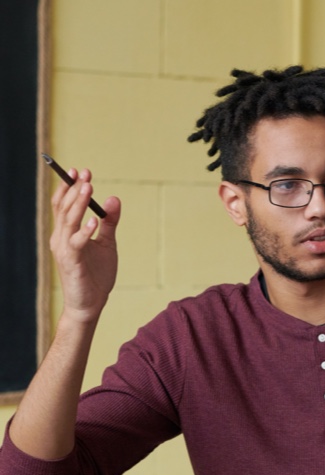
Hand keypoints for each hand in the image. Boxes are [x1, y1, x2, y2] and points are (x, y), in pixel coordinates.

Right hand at [49, 167, 119, 323]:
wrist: (90, 303)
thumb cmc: (96, 275)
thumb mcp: (107, 244)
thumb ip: (110, 222)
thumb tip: (114, 199)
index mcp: (67, 233)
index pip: (64, 205)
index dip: (69, 187)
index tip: (80, 171)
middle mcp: (61, 238)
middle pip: (64, 208)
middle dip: (74, 189)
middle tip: (85, 174)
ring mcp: (64, 250)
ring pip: (68, 221)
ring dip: (78, 204)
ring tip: (88, 188)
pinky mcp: (72, 262)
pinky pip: (76, 243)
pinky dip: (84, 231)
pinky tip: (94, 221)